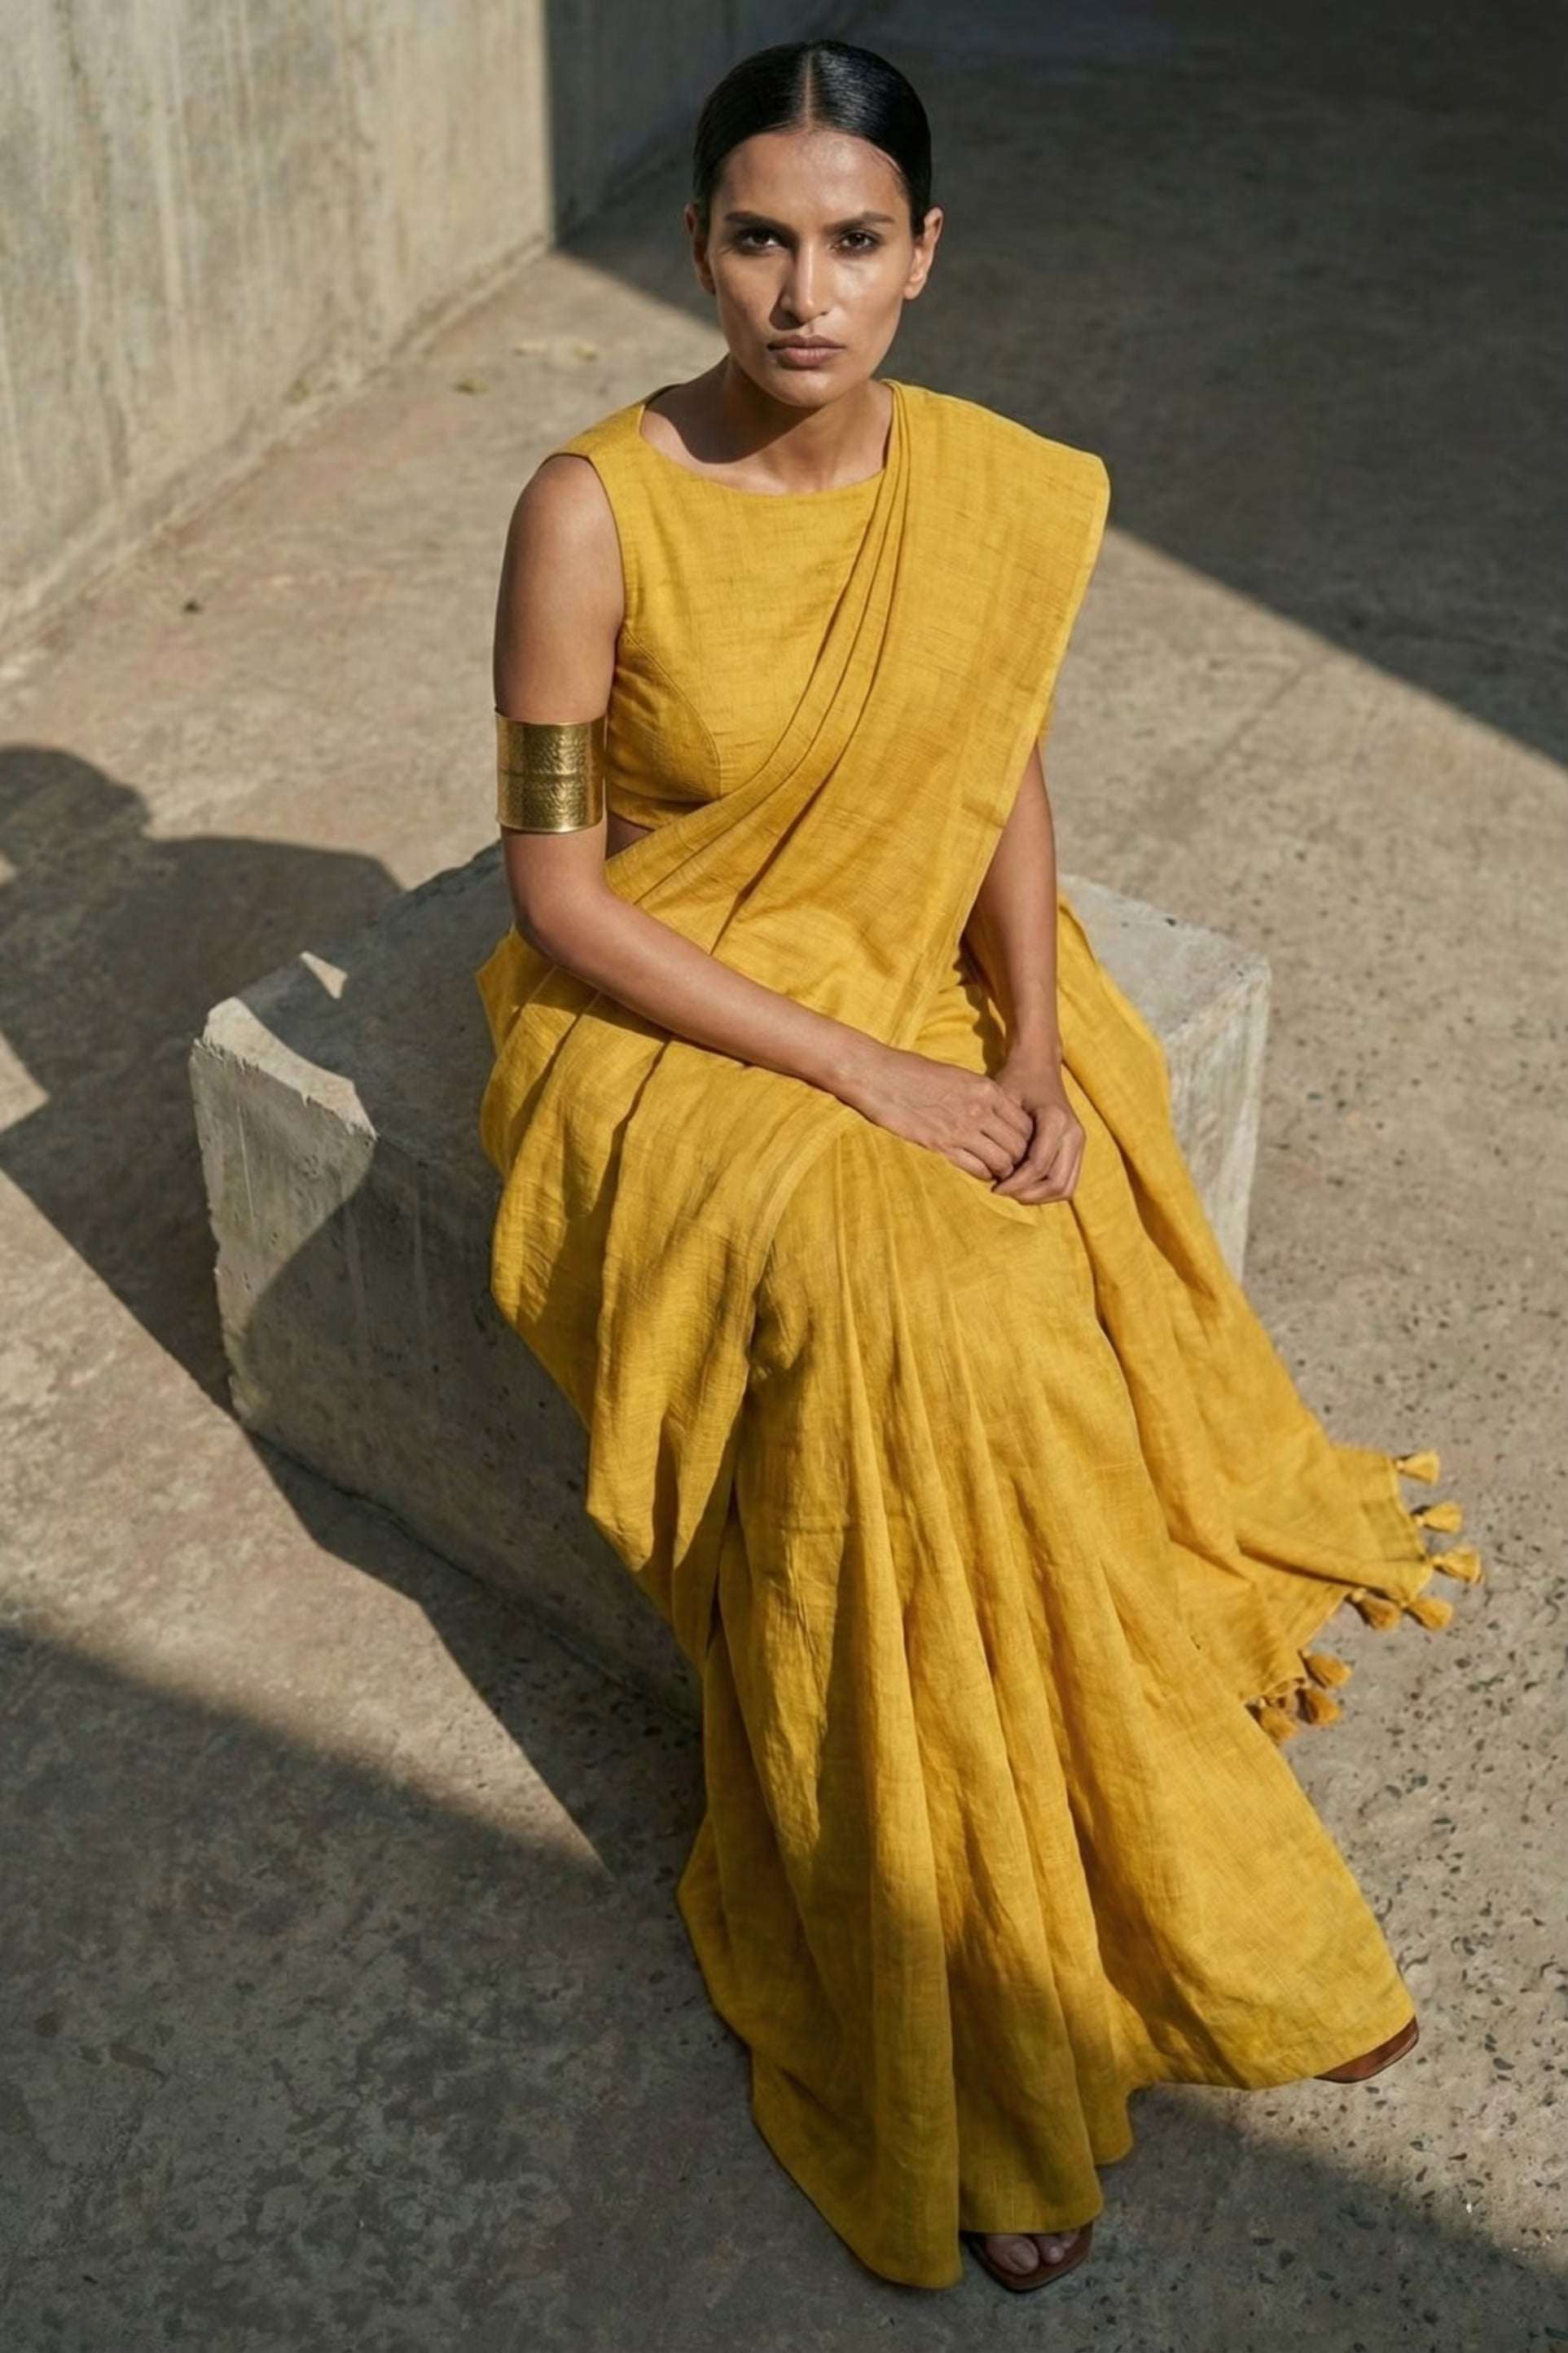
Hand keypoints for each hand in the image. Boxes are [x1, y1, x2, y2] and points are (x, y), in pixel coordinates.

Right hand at [845, 1043, 1033, 1183]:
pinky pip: (976, 1168)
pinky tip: (981, 1174)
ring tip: (999, 1173)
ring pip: (1002, 1160)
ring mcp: (961, 1128)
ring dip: (1003, 1170)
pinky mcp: (941, 1144)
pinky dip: (983, 1174)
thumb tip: (994, 1112)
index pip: (1024, 1123)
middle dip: (1020, 1159)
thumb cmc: (912, 1072)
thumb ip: (978, 1093)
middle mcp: (979, 1109)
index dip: (1027, 1140)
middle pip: (1019, 1144)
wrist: (877, 1074)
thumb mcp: (956, 1075)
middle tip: (1014, 1166)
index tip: (1020, 1147)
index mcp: (985, 1089)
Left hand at [987, 1045, 1084, 1202]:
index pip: (1038, 1166)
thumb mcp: (1003, 1101)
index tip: (994, 1188)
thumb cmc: (1016, 1081)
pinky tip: (1024, 1185)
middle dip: (1027, 1194)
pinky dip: (1047, 1191)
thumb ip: (1003, 1136)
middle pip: (1056, 1183)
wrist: (1038, 1066)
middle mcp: (1073, 1133)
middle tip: (1002, 1191)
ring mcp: (1079, 1141)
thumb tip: (998, 1172)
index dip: (1016, 1183)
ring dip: (1039, 1197)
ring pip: (1065, 1187)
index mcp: (1055, 1120)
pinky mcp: (1077, 1147)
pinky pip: (1068, 1181)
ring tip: (1013, 1191)